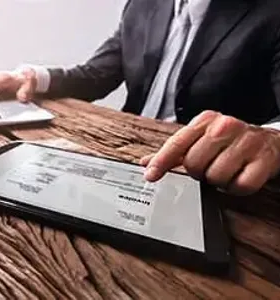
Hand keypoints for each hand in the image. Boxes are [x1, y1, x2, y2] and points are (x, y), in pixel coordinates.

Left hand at [140, 111, 279, 194]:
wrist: (270, 142)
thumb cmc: (228, 143)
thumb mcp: (200, 140)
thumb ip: (173, 152)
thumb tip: (146, 162)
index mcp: (205, 121)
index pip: (177, 143)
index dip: (161, 161)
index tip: (150, 176)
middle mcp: (225, 126)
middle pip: (194, 164)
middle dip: (198, 172)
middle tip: (209, 167)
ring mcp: (246, 142)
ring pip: (216, 177)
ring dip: (219, 181)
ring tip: (226, 170)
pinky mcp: (264, 159)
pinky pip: (240, 186)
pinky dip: (237, 187)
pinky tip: (240, 176)